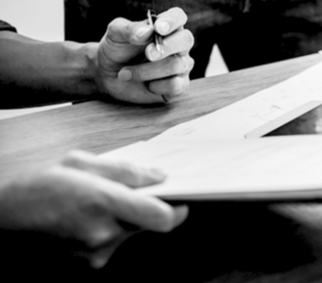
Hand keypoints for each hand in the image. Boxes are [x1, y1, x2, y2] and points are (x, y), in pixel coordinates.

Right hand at [0, 151, 187, 267]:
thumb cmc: (36, 187)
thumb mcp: (78, 163)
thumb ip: (123, 169)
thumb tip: (158, 175)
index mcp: (102, 202)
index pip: (161, 217)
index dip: (176, 209)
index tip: (180, 196)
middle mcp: (102, 232)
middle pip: (148, 224)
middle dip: (147, 208)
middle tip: (139, 192)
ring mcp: (94, 252)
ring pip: (130, 233)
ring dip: (125, 219)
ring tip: (98, 203)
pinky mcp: (86, 263)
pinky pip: (112, 243)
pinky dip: (109, 230)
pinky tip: (88, 218)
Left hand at [93, 7, 194, 103]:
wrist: (108, 76)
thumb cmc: (116, 50)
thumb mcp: (115, 35)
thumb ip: (128, 29)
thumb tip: (147, 32)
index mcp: (165, 27)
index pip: (178, 17)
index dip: (172, 21)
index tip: (158, 28)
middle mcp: (177, 44)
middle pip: (186, 39)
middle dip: (167, 47)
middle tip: (148, 54)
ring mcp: (181, 65)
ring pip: (177, 64)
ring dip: (147, 70)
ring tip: (126, 73)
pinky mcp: (179, 85)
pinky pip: (177, 85)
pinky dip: (157, 86)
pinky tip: (146, 85)